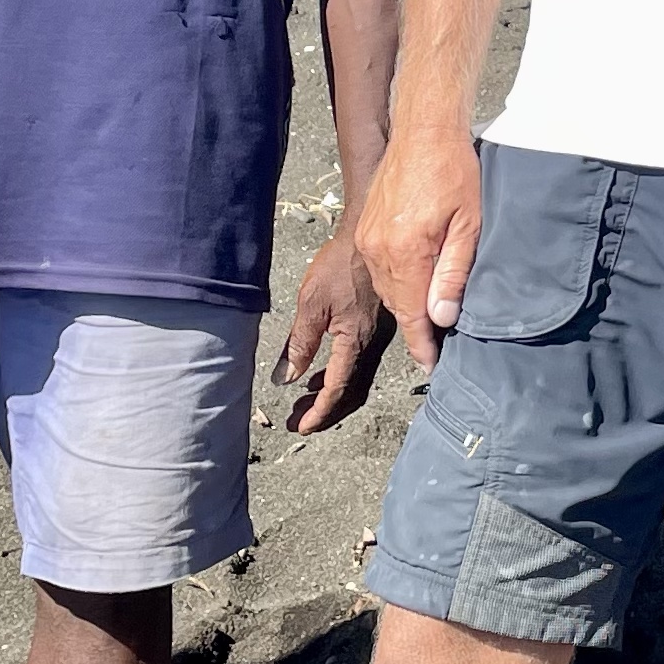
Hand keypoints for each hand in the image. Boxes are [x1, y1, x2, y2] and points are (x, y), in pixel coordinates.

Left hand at [275, 232, 398, 432]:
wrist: (367, 236)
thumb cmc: (338, 265)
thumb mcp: (311, 304)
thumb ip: (300, 344)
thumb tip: (286, 379)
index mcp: (355, 342)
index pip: (338, 389)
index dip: (319, 412)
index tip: (299, 427)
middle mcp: (372, 345)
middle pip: (351, 393)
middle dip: (325, 412)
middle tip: (298, 421)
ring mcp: (377, 337)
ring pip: (357, 380)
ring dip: (331, 395)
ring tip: (305, 402)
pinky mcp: (377, 328)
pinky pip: (359, 364)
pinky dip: (339, 377)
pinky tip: (320, 374)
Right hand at [354, 133, 479, 371]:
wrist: (423, 131)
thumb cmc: (454, 172)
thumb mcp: (468, 224)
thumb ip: (454, 273)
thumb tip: (443, 317)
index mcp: (405, 252)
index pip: (411, 314)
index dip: (421, 344)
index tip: (431, 364)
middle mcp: (378, 250)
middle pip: (397, 305)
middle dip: (416, 326)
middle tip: (437, 343)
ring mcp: (368, 239)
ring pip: (387, 288)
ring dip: (406, 304)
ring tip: (429, 317)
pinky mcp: (365, 229)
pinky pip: (379, 268)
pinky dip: (397, 282)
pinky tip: (415, 281)